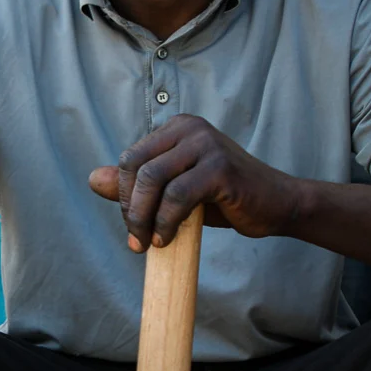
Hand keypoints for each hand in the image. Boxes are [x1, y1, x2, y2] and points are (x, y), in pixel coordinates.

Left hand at [87, 114, 304, 249]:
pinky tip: (168, 239)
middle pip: (136, 168)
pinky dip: (166, 222)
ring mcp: (206, 144)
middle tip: (137, 240)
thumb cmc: (225, 198)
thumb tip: (94, 179)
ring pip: (153, 180)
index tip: (133, 227)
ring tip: (150, 242)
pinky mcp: (220, 167)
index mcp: (176, 128)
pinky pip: (177, 196)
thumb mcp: (175, 191)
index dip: (124, 197)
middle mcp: (189, 128)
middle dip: (131, 208)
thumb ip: (138, 185)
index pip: (130, 159)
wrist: (276, 205)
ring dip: (144, 218)